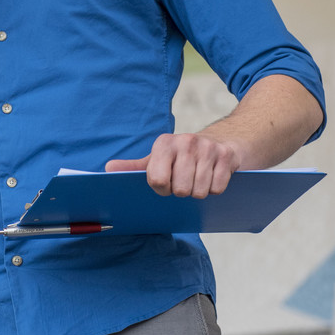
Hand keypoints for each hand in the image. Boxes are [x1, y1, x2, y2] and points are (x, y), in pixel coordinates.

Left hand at [105, 132, 241, 198]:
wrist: (218, 143)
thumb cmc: (180, 157)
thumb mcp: (156, 160)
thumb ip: (133, 167)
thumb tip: (108, 169)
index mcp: (164, 143)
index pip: (158, 180)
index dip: (161, 189)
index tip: (165, 185)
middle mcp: (185, 141)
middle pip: (181, 190)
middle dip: (182, 192)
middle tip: (184, 182)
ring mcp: (207, 148)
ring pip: (199, 191)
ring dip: (198, 192)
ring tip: (197, 179)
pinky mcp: (226, 155)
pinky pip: (217, 188)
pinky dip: (215, 188)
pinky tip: (212, 177)